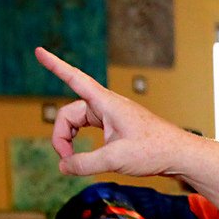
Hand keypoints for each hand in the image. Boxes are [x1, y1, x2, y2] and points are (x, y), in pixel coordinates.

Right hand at [35, 47, 198, 180]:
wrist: (180, 155)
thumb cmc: (154, 151)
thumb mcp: (115, 159)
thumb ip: (85, 163)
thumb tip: (63, 167)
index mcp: (107, 103)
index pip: (75, 79)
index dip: (55, 65)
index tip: (38, 50)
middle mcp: (108, 105)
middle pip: (70, 113)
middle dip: (61, 136)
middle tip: (65, 160)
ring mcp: (112, 116)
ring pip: (79, 122)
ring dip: (71, 140)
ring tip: (73, 162)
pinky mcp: (117, 127)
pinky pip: (90, 128)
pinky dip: (82, 142)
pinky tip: (85, 157)